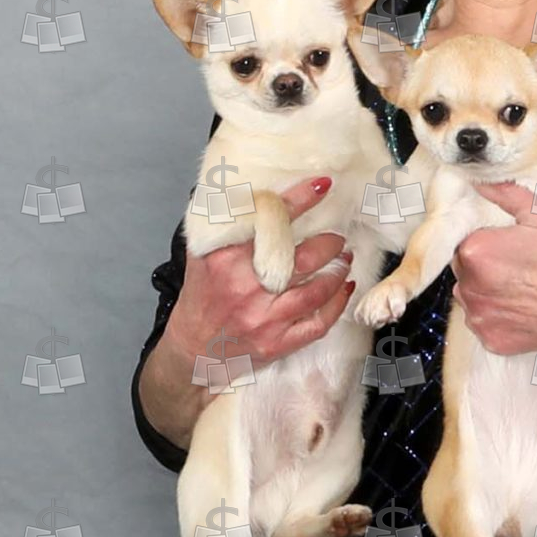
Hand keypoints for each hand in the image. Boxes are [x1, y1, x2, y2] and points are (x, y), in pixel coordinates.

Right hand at [164, 176, 355, 378]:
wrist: (191, 350)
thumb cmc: (202, 298)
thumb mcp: (202, 255)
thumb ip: (224, 225)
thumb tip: (251, 191)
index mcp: (224, 259)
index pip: (269, 221)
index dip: (300, 199)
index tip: (322, 185)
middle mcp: (245, 288)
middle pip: (303, 257)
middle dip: (329, 243)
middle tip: (337, 237)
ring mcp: (263, 318)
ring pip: (317, 289)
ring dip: (339, 270)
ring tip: (344, 258)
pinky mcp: (277, 343)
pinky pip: (319, 323)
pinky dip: (338, 303)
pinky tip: (344, 289)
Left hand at [454, 180, 536, 356]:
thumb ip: (507, 196)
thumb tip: (482, 183)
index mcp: (476, 251)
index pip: (467, 243)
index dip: (491, 244)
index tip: (513, 249)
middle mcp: (468, 286)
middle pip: (466, 271)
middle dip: (486, 268)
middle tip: (521, 269)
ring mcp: (479, 317)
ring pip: (472, 298)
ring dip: (489, 293)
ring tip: (524, 290)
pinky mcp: (491, 340)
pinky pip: (485, 325)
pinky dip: (499, 318)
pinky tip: (524, 310)